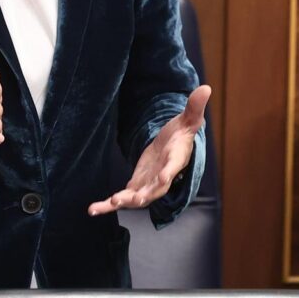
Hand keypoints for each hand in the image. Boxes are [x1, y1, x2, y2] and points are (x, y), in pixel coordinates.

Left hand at [88, 84, 210, 215]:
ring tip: (110, 203)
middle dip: (145, 194)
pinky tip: (93, 210)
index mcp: (176, 159)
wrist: (172, 148)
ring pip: (137, 198)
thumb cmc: (181, 134)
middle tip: (136, 199)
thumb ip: (194, 106)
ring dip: (124, 202)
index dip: (169, 173)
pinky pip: (122, 198)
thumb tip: (206, 87)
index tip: (164, 177)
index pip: (174, 167)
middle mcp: (163, 177)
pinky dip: (107, 206)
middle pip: (155, 189)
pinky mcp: (135, 187)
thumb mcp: (188, 119)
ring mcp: (148, 184)